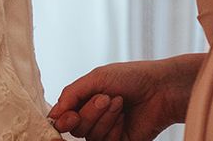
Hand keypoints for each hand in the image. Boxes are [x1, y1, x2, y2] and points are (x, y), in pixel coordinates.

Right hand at [49, 55, 202, 140]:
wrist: (159, 88)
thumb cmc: (130, 77)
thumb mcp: (96, 78)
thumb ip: (71, 94)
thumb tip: (53, 114)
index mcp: (85, 99)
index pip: (64, 115)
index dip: (63, 118)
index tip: (69, 115)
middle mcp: (93, 117)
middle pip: (76, 128)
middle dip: (90, 112)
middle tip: (106, 97)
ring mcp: (106, 131)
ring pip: (90, 136)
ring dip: (104, 117)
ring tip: (119, 102)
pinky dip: (113, 128)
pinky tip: (124, 116)